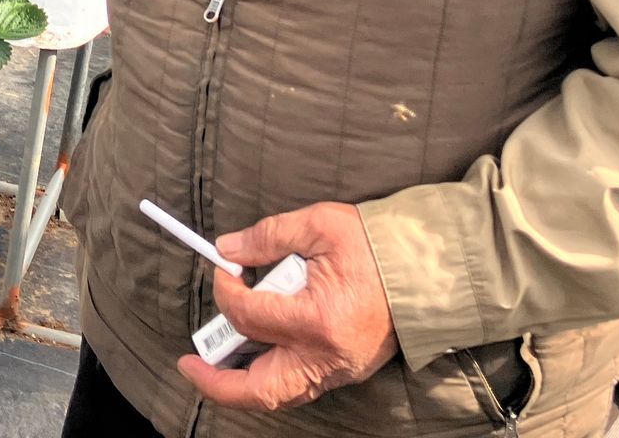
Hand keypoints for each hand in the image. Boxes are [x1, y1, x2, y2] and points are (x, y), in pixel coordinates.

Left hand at [177, 201, 399, 411]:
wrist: (428, 267)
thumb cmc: (377, 244)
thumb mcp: (320, 224)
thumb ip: (269, 236)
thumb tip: (228, 250)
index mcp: (318, 319)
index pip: (250, 316)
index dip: (226, 291)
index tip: (224, 269)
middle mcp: (327, 355)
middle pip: (259, 387)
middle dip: (217, 380)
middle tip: (190, 363)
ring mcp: (340, 369)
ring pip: (279, 394)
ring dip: (243, 383)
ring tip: (215, 364)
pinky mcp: (347, 371)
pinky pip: (300, 386)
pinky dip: (272, 376)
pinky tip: (255, 355)